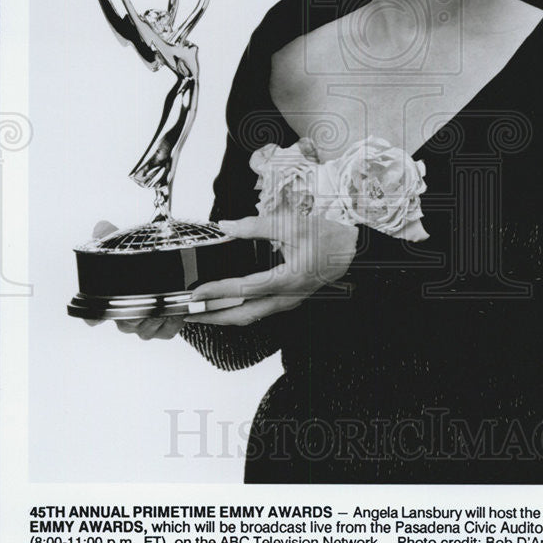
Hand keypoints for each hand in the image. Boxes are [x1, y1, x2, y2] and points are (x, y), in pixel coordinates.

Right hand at [82, 220, 184, 339]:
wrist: (176, 268)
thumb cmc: (146, 260)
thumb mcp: (132, 245)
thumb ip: (113, 236)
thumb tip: (101, 227)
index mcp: (113, 299)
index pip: (94, 316)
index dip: (93, 318)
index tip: (95, 319)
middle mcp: (125, 316)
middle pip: (125, 324)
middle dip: (136, 313)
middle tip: (148, 298)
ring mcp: (144, 325)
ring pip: (145, 331)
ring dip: (156, 317)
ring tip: (165, 302)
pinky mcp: (163, 330)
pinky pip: (165, 333)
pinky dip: (172, 323)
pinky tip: (176, 310)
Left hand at [184, 209, 358, 325]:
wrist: (353, 251)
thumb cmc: (328, 237)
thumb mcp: (292, 225)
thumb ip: (256, 225)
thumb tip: (226, 226)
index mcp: (288, 280)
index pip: (244, 290)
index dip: (218, 292)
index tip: (197, 293)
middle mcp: (287, 297)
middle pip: (244, 315)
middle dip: (214, 317)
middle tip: (189, 314)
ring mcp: (289, 301)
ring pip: (251, 316)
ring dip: (225, 316)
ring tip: (202, 312)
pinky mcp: (290, 299)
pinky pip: (260, 311)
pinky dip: (240, 311)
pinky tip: (228, 305)